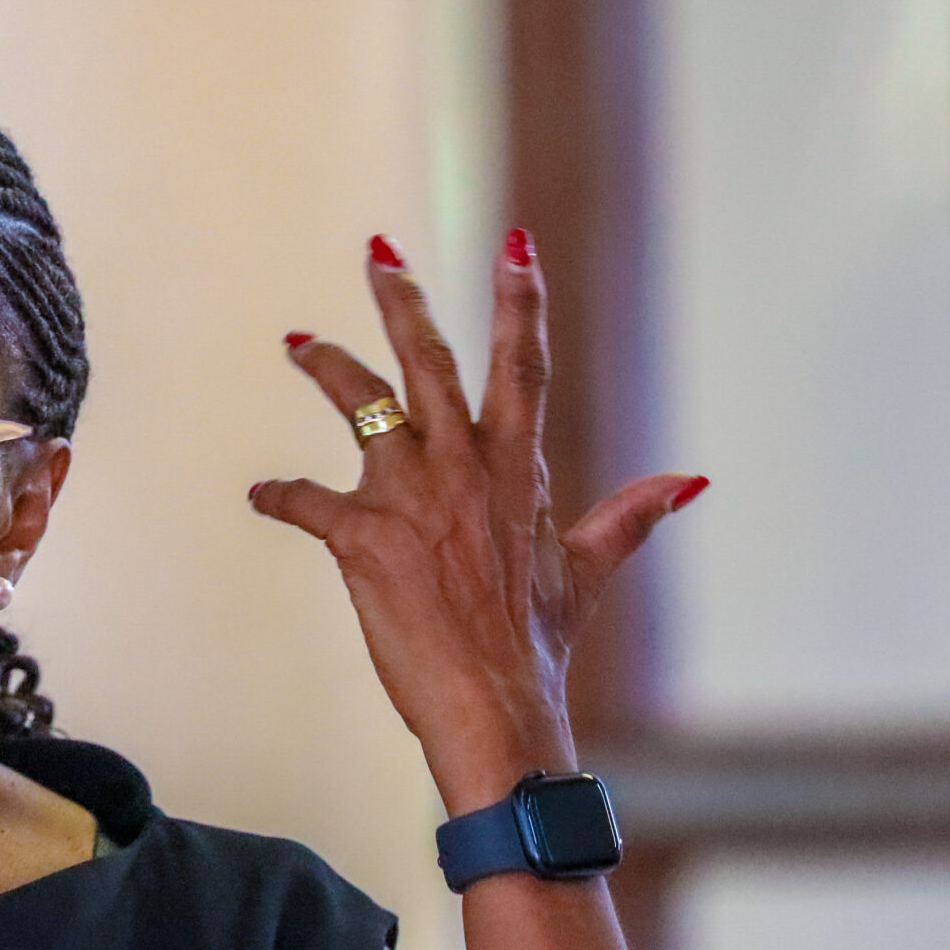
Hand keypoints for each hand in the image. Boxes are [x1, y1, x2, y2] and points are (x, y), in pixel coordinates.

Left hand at [247, 232, 705, 813]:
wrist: (494, 707)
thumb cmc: (536, 647)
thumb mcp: (584, 574)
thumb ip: (627, 518)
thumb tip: (689, 481)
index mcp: (516, 469)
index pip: (523, 366)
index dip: (521, 300)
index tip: (516, 242)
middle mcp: (464, 467)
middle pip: (431, 361)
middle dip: (404, 301)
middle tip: (378, 252)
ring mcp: (411, 496)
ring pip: (362, 404)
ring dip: (327, 366)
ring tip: (297, 340)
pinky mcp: (361, 536)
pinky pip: (305, 500)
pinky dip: (281, 496)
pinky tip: (261, 496)